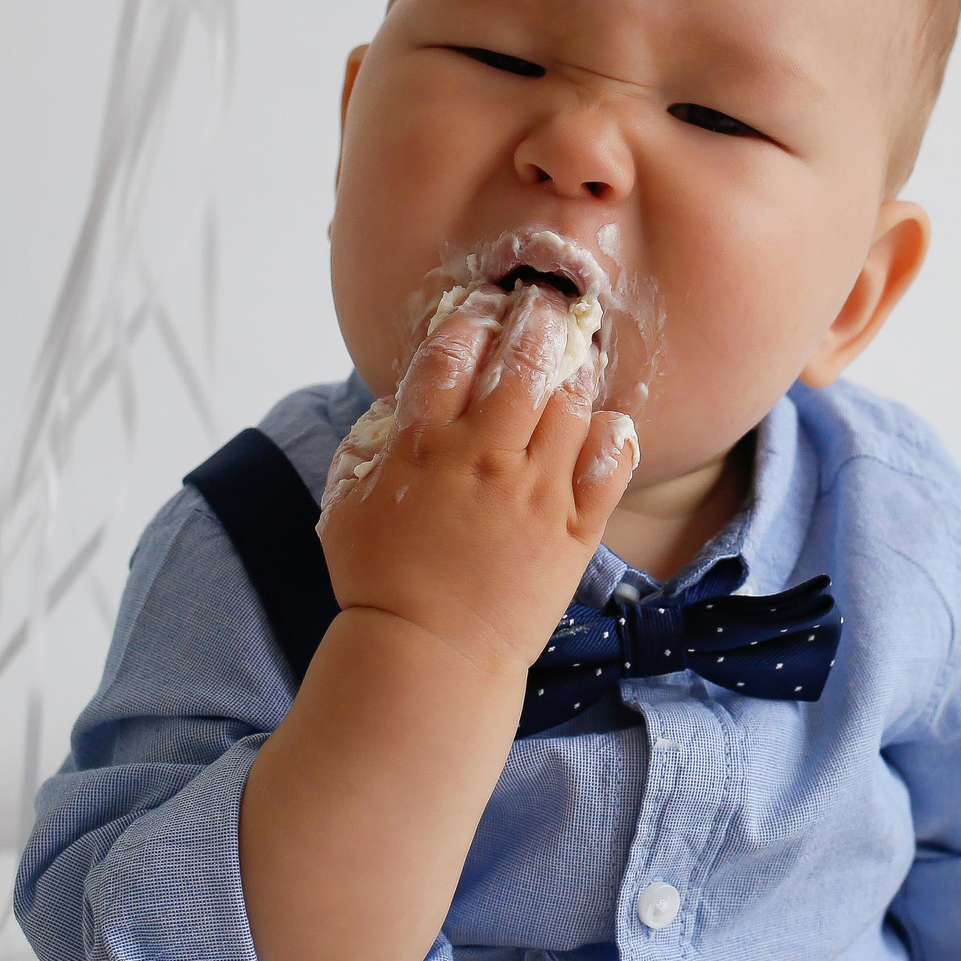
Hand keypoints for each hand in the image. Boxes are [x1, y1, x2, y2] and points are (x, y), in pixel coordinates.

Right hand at [319, 281, 638, 680]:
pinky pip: (610, 467)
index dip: (471, 318)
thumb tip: (395, 408)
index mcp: (425, 445)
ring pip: (571, 405)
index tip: (483, 304)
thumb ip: (368, 447)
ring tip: (576, 358)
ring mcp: (536, 493)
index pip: (452, 354)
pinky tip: (609, 424)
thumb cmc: (377, 583)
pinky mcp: (573, 531)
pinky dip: (614, 436)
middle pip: (522, 363)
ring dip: (576, 371)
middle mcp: (485, 457)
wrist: (428, 656)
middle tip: (544, 307)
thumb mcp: (346, 505)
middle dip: (537, 322)